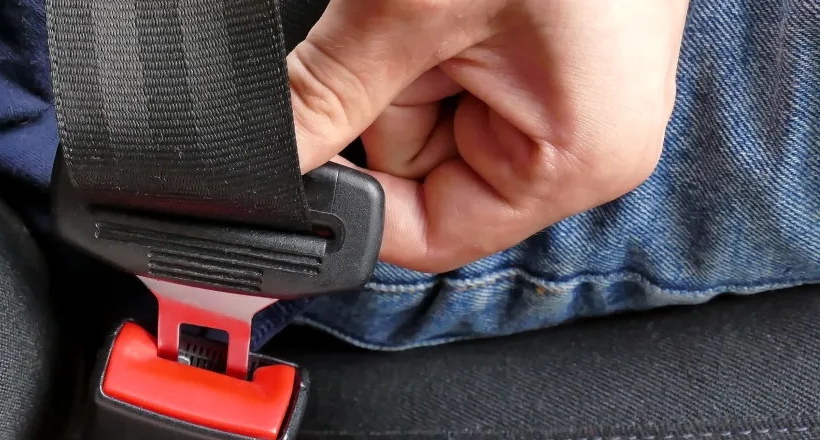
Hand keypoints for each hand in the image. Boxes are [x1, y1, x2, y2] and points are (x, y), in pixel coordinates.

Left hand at [288, 0, 688, 272]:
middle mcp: (577, 136)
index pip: (433, 236)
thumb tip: (260, 157)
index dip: (356, 205)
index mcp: (577, 156)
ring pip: (422, 113)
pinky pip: (444, 68)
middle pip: (420, 170)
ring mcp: (558, 89)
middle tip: (396, 27)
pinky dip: (415, 33)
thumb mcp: (410, 10)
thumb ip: (324, 95)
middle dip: (380, 100)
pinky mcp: (536, 50)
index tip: (302, 155)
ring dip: (398, 52)